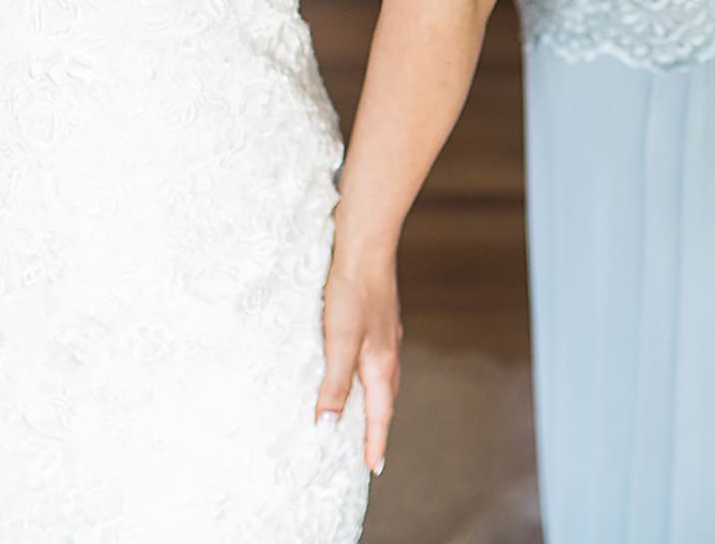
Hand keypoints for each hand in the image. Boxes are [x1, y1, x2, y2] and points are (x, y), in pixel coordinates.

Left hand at [317, 244, 400, 474]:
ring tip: (365, 416)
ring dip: (375, 402)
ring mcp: (386, 335)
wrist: (366, 246)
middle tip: (369, 450)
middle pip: (385, 399)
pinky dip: (369, 377)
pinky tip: (358, 367)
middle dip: (378, 426)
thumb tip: (326, 427)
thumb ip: (335, 384)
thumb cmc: (353, 291)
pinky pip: (376, 360)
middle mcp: (388, 353)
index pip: (379, 414)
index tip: (372, 468)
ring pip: (383, 379)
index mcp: (380, 363)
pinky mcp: (379, 320)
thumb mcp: (338, 341)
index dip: (374, 442)